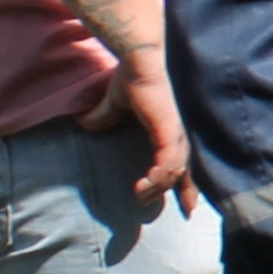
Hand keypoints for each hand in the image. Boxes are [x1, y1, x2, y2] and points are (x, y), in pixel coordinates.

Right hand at [78, 55, 196, 206]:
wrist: (140, 60)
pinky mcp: (168, 130)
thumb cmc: (133, 76)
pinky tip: (144, 185)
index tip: (187, 207)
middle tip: (178, 212)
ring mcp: (174, 133)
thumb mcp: (116, 102)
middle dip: (182, 193)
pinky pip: (167, 161)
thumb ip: (103, 115)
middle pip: (183, 172)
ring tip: (140, 195)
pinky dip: (158, 175)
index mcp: (168, 130)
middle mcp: (176, 134)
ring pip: (174, 171)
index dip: (186, 185)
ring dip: (158, 186)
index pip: (181, 162)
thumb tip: (85, 123)